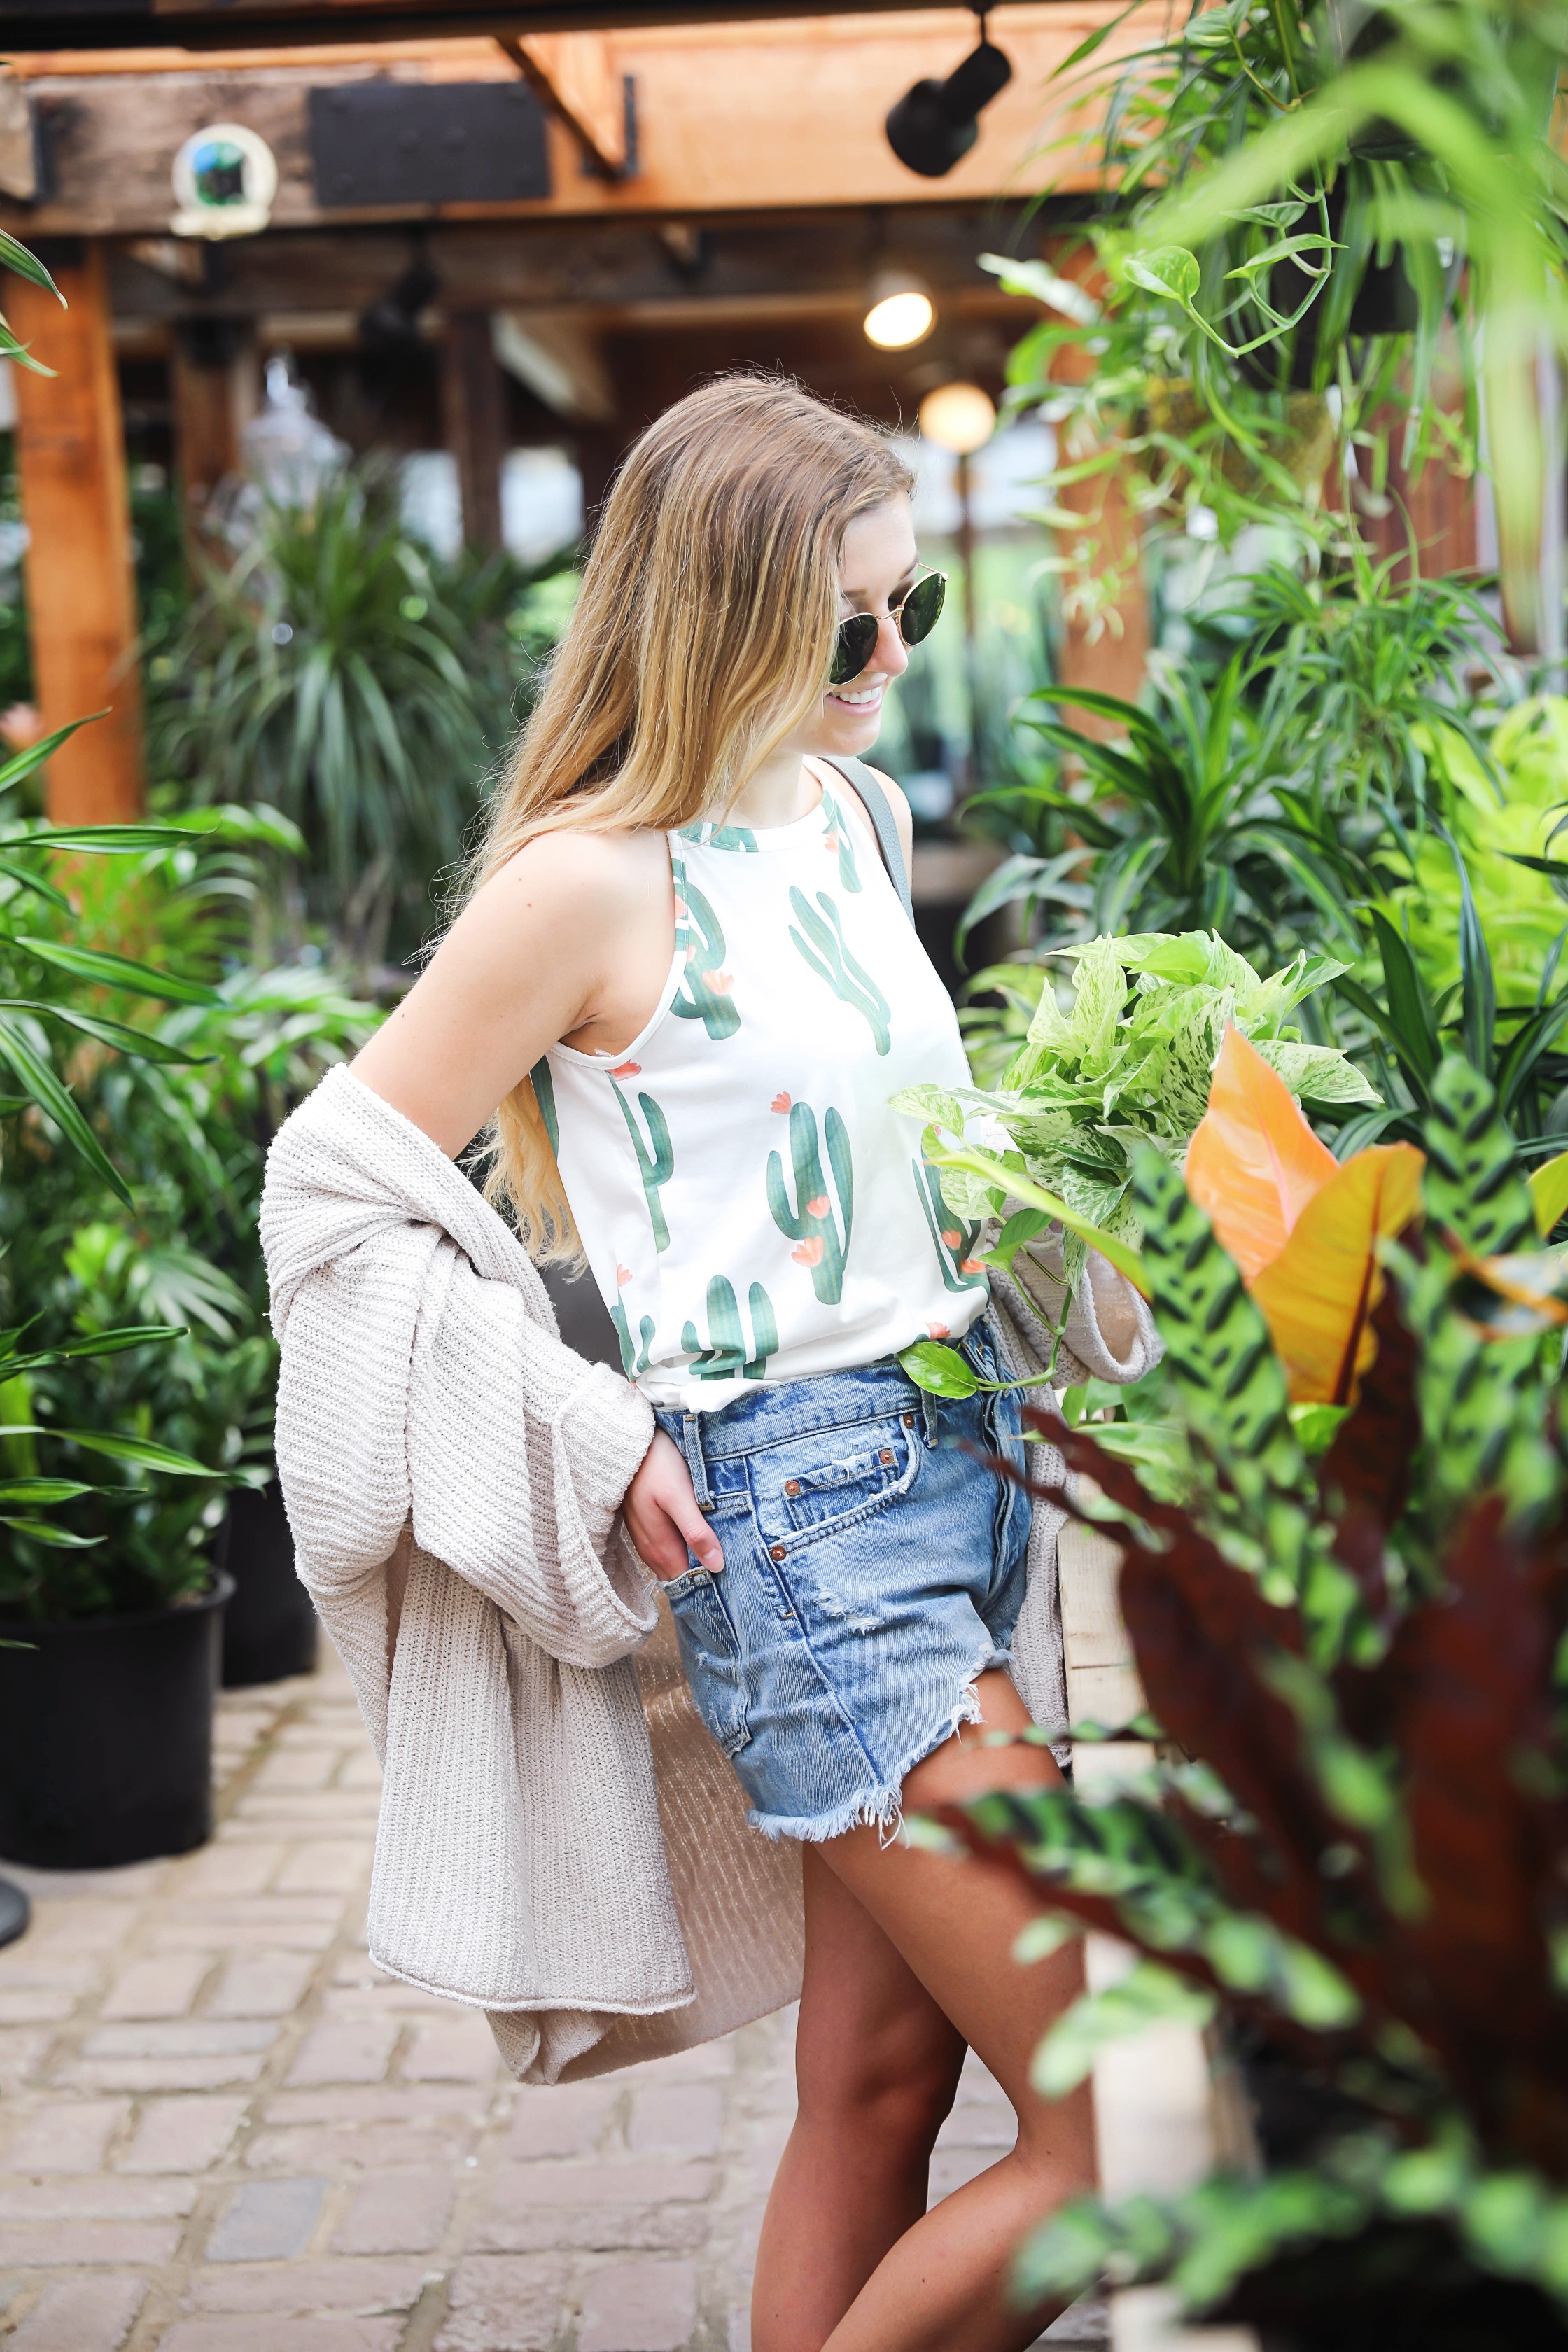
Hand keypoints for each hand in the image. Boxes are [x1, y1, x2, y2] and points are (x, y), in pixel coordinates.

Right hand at [623, 1429, 723, 1582]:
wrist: (626, 1443)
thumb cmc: (656, 1466)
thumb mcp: (679, 1497)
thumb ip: (695, 1532)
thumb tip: (716, 1566)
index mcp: (660, 1548)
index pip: (687, 1581)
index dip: (709, 1582)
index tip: (733, 1576)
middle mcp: (649, 1551)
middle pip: (680, 1574)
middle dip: (703, 1573)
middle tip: (734, 1565)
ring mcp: (645, 1539)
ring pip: (673, 1562)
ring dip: (694, 1560)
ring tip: (722, 1552)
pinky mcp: (646, 1527)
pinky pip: (667, 1548)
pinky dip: (684, 1548)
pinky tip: (700, 1536)